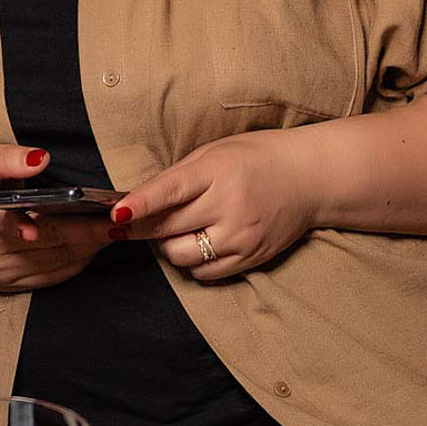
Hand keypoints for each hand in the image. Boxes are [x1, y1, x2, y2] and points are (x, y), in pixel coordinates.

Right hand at [0, 144, 114, 292]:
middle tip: (124, 220)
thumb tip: (42, 158)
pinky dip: (74, 265)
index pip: (24, 223)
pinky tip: (93, 248)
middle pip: (50, 244)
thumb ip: (6, 158)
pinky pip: (48, 278)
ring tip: (117, 231)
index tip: (94, 212)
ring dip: (88, 249)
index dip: (62, 221)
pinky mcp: (5, 284)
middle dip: (90, 233)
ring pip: (55, 264)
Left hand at [110, 129, 320, 280]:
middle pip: (169, 228)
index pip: (171, 191)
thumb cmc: (256, 158)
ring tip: (177, 228)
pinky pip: (204, 272)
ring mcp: (241, 236)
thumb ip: (178, 177)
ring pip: (181, 255)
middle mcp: (230, 206)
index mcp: (218, 172)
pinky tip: (198, 242)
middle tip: (131, 222)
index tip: (116, 214)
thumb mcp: (215, 152)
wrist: (310, 178)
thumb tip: (138, 200)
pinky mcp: (251, 258)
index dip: (140, 204)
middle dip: (142, 227)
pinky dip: (191, 261)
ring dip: (168, 245)